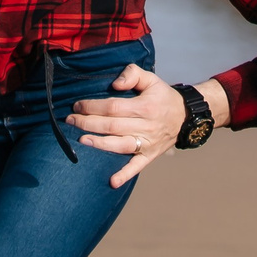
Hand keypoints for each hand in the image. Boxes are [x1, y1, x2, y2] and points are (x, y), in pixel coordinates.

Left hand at [66, 63, 188, 187]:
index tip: (77, 105)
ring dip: (100, 144)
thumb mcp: (151, 79)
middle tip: (70, 121)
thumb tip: (115, 84)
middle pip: (112, 126)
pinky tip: (112, 182)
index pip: (113, 107)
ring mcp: (148, 143)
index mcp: (145, 107)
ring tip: (81, 141)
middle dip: (88, 123)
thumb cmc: (163, 96)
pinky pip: (136, 167)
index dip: (93, 107)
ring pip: (120, 145)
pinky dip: (125, 175)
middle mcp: (146, 126)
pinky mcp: (149, 155)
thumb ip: (132, 74)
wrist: (186, 117)